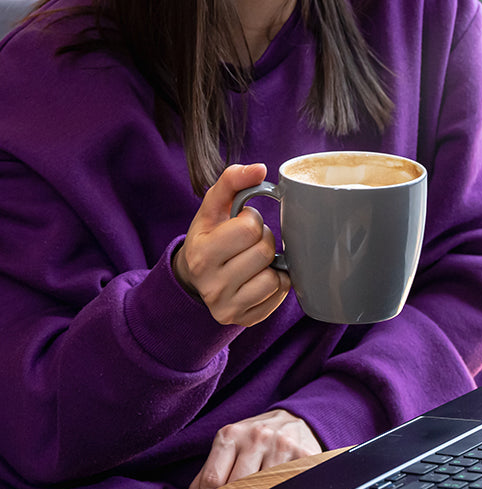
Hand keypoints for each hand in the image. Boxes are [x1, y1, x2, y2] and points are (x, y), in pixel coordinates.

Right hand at [173, 163, 290, 325]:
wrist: (194, 278)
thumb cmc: (210, 236)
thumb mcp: (212, 207)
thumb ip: (232, 181)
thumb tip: (259, 168)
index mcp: (201, 254)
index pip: (249, 227)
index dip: (251, 220)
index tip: (240, 224)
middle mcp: (212, 286)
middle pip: (265, 251)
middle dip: (263, 240)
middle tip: (249, 242)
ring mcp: (228, 307)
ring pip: (274, 277)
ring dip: (271, 263)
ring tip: (254, 260)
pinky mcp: (244, 320)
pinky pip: (279, 295)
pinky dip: (277, 282)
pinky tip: (260, 276)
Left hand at [187, 409, 322, 488]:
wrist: (295, 418)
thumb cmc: (254, 439)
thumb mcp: (228, 447)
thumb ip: (205, 476)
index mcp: (231, 434)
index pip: (212, 480)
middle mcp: (256, 435)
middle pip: (235, 487)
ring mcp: (281, 444)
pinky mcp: (303, 454)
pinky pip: (286, 485)